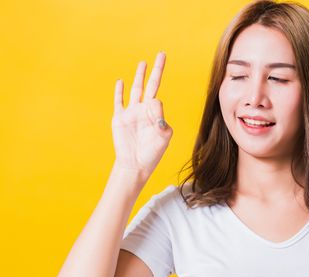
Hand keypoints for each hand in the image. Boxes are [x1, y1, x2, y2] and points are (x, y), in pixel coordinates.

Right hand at [111, 51, 171, 179]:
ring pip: (135, 89)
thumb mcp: (163, 137)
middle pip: (151, 85)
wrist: (136, 164)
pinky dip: (119, 91)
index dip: (154, 108)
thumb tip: (153, 104)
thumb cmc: (152, 153)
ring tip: (143, 63)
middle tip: (162, 54)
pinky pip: (119, 102)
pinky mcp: (119, 118)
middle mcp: (145, 110)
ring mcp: (131, 113)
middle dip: (156, 70)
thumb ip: (161, 121)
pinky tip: (121, 81)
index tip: (155, 123)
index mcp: (157, 114)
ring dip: (139, 75)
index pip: (156, 99)